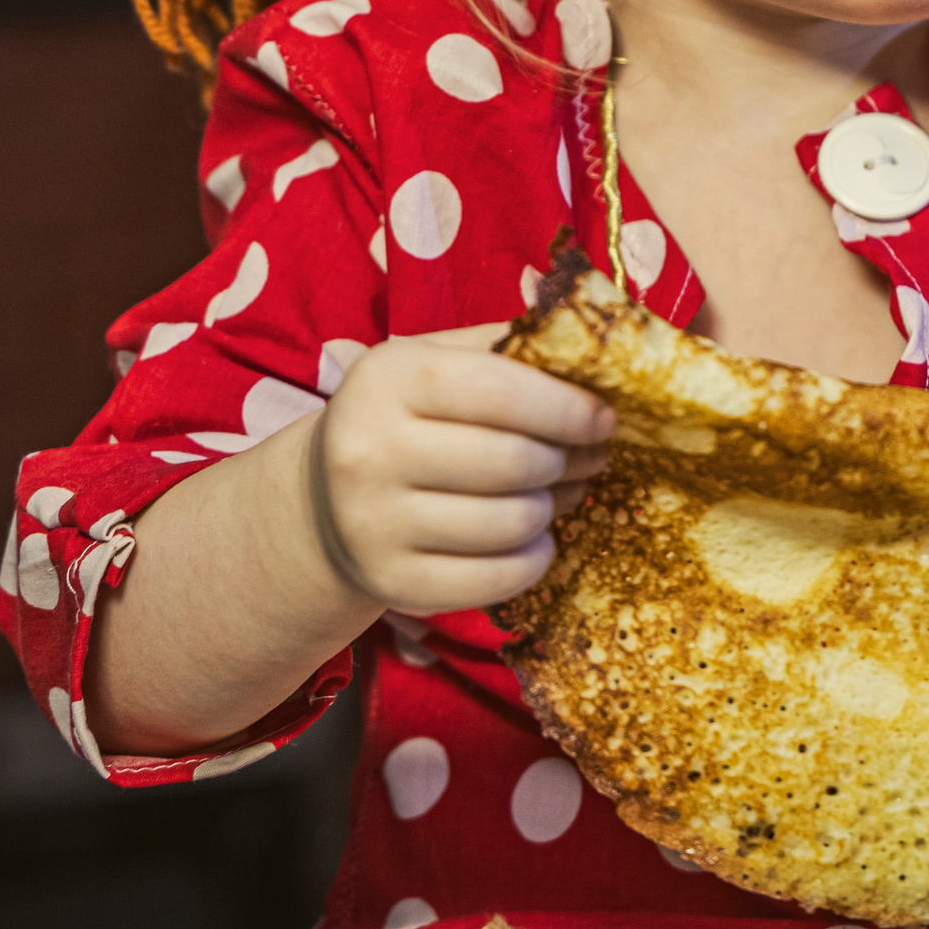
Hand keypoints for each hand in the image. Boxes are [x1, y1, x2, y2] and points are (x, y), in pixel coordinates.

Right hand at [310, 322, 614, 614]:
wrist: (325, 501)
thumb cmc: (406, 417)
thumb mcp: (437, 360)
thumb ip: (508, 346)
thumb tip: (595, 348)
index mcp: (388, 378)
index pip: (502, 390)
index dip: (568, 407)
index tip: (604, 417)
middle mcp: (369, 450)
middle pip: (514, 462)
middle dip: (568, 460)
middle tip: (590, 457)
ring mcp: (373, 523)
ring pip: (511, 522)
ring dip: (553, 507)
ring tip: (558, 492)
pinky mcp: (391, 582)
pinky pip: (496, 578)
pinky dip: (533, 559)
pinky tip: (534, 537)